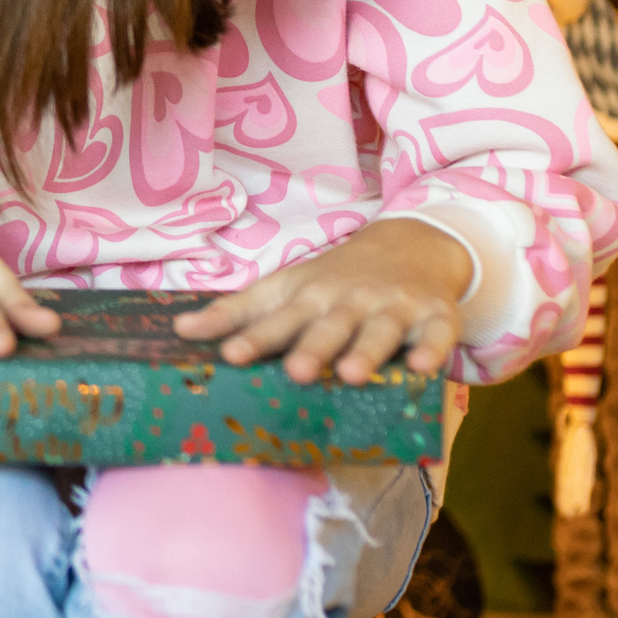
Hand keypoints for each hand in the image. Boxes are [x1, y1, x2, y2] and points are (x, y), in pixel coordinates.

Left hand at [171, 219, 471, 382]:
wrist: (410, 243)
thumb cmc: (334, 279)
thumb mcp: (284, 288)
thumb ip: (237, 313)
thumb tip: (180, 329)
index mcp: (307, 296)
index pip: (275, 319)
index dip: (252, 337)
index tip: (229, 355)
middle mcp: (348, 300)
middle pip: (327, 326)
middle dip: (311, 348)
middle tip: (295, 371)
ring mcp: (393, 307)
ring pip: (379, 331)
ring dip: (365, 351)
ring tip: (350, 375)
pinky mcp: (435, 316)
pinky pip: (437, 335)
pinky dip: (433, 351)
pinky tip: (422, 368)